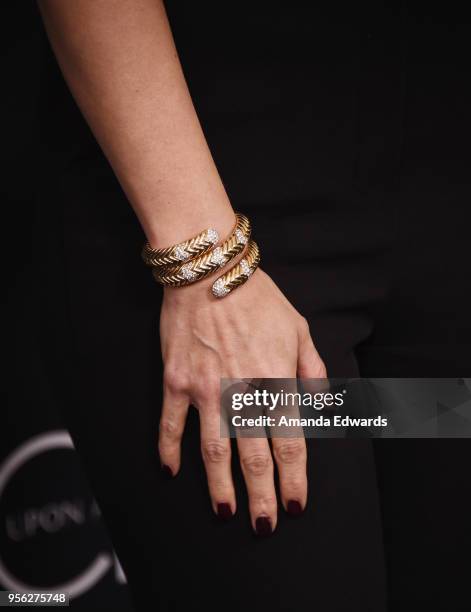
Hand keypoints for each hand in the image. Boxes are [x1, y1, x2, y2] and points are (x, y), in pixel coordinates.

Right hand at [158, 267, 325, 534]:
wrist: (210, 272)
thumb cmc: (258, 298)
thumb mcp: (299, 327)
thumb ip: (313, 368)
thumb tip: (320, 401)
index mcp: (277, 381)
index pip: (290, 443)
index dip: (293, 479)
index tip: (294, 505)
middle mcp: (243, 392)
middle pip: (255, 456)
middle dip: (261, 496)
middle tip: (263, 526)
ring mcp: (206, 390)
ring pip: (214, 450)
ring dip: (220, 486)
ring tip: (226, 512)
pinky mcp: (177, 381)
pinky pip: (171, 424)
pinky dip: (169, 450)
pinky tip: (171, 471)